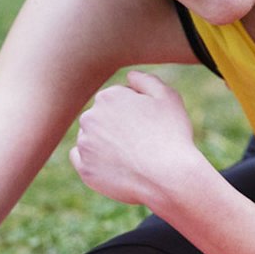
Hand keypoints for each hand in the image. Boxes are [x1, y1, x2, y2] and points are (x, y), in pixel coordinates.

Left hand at [69, 70, 208, 205]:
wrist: (169, 177)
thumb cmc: (172, 135)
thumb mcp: (167, 97)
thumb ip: (146, 80)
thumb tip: (129, 76)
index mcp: (107, 97)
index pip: (116, 101)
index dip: (135, 113)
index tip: (148, 125)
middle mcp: (89, 117)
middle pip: (101, 119)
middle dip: (116, 127)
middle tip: (141, 142)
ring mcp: (85, 145)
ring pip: (91, 139)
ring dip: (105, 144)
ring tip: (132, 157)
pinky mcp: (85, 170)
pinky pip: (82, 160)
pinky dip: (94, 162)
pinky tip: (114, 165)